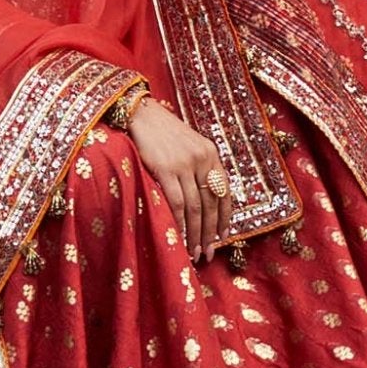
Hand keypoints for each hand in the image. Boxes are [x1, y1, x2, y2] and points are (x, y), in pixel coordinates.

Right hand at [127, 98, 232, 261]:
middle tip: (209, 253)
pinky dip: (179, 222)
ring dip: (196, 233)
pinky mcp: (165, 168)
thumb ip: (198, 167)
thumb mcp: (189, 145)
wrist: (141, 114)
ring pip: (195, 207)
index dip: (225, 217)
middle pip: (211, 203)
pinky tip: (179, 236)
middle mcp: (202, 158)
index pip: (224, 191)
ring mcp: (184, 164)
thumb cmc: (162, 132)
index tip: (223, 236)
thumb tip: (204, 200)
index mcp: (211, 153)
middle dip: (210, 232)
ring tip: (195, 251)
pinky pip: (176, 202)